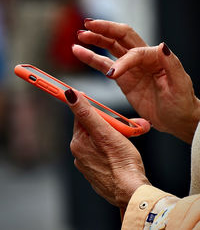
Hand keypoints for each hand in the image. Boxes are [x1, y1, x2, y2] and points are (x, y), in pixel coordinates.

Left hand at [65, 89, 149, 208]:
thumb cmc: (122, 162)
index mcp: (78, 142)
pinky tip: (119, 153)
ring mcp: (87, 164)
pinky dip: (109, 148)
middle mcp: (79, 153)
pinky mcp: (96, 171)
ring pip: (97, 140)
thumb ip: (87, 113)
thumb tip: (70, 95)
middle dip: (104, 123)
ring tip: (122, 141)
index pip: (80, 116)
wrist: (131, 192)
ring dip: (108, 135)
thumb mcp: (104, 132)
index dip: (88, 106)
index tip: (90, 97)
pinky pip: (101, 152)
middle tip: (119, 126)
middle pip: (90, 128)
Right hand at [73, 19, 199, 142]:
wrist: (175, 119)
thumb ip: (171, 64)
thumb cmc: (180, 103)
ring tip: (80, 36)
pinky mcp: (123, 79)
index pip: (135, 52)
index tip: (112, 75)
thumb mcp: (179, 84)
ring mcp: (131, 68)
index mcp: (156, 57)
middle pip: (121, 37)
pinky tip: (81, 52)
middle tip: (87, 25)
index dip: (122, 62)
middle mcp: (142, 58)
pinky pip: (105, 65)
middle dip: (104, 30)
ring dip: (96, 40)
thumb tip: (162, 46)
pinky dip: (92, 59)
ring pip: (110, 48)